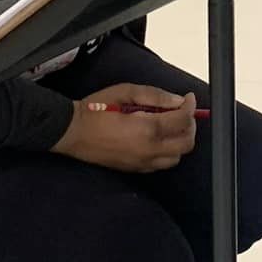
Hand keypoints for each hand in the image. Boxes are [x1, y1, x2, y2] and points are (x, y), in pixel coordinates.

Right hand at [53, 83, 196, 171]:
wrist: (71, 132)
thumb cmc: (95, 109)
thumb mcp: (125, 92)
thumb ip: (154, 96)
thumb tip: (178, 101)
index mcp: (147, 129)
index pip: (182, 120)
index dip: (190, 106)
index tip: (188, 98)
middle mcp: (148, 150)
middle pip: (186, 143)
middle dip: (189, 125)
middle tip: (182, 112)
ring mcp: (142, 163)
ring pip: (177, 157)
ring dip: (179, 140)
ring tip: (170, 125)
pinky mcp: (135, 169)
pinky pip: (161, 164)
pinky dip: (167, 152)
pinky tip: (157, 138)